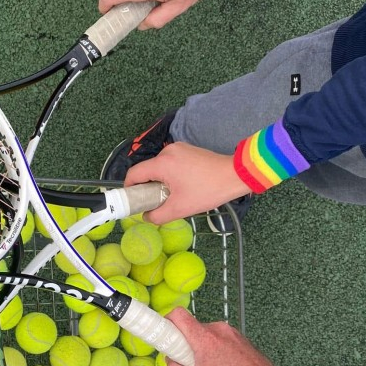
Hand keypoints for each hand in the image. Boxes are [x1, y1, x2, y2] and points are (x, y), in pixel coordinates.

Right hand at [125, 142, 251, 222]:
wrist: (236, 175)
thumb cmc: (207, 191)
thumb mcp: (180, 209)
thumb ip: (157, 215)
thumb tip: (146, 216)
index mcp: (162, 163)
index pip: (134, 174)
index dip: (129, 189)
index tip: (133, 202)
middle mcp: (167, 151)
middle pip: (147, 170)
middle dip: (147, 187)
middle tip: (156, 203)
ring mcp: (179, 148)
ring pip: (159, 167)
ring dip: (160, 182)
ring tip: (172, 196)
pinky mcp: (188, 150)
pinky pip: (171, 164)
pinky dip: (170, 175)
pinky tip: (182, 186)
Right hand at [164, 308, 281, 365]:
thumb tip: (168, 361)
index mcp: (204, 339)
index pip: (177, 315)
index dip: (166, 322)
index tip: (165, 338)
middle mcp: (217, 329)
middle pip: (190, 327)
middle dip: (185, 343)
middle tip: (190, 364)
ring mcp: (229, 331)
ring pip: (203, 333)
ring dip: (200, 347)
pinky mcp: (238, 335)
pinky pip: (217, 337)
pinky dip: (213, 348)